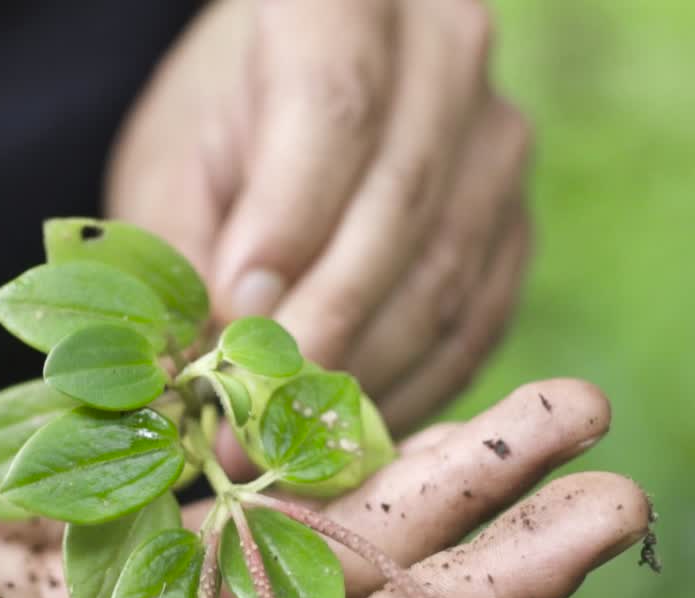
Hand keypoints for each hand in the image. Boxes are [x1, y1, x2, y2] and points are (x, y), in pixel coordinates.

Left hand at [109, 0, 530, 434]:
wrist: (304, 98)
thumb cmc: (219, 126)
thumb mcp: (176, 167)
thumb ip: (188, 253)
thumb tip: (213, 369)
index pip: (334, 105)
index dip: (286, 222)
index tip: (229, 316)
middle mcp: (449, 54)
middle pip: (399, 206)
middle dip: (319, 332)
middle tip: (247, 427)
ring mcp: (499, 140)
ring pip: (444, 277)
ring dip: (361, 376)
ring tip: (283, 446)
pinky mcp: (518, 224)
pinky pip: (478, 323)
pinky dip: (411, 389)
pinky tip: (346, 431)